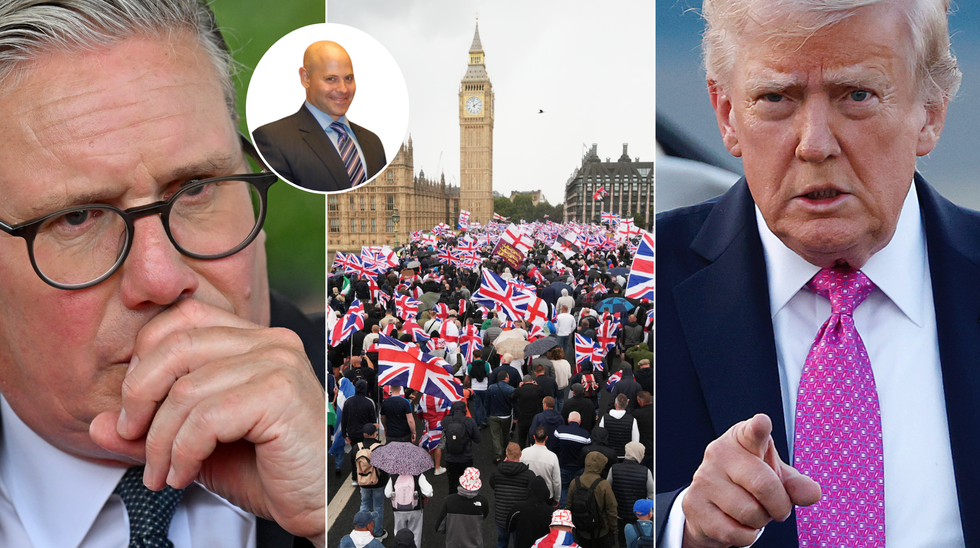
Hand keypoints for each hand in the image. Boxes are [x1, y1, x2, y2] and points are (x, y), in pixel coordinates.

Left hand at [89, 299, 324, 544]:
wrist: (323, 502)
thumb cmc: (273, 471)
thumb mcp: (198, 449)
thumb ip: (151, 432)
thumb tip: (97, 424)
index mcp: (254, 341)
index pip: (184, 317)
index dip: (145, 358)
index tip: (133, 407)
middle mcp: (270, 343)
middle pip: (177, 344)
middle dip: (138, 395)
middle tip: (131, 437)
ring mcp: (279, 365)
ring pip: (186, 389)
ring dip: (159, 440)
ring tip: (162, 471)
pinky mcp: (281, 395)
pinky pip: (207, 417)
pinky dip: (183, 452)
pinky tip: (185, 473)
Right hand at [682, 414, 820, 547]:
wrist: (710, 506)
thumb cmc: (748, 485)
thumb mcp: (775, 478)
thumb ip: (796, 484)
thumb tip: (812, 493)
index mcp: (742, 439)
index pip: (752, 432)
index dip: (758, 428)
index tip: (762, 423)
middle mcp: (719, 453)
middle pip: (763, 485)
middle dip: (779, 506)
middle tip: (777, 509)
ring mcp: (704, 479)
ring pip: (750, 512)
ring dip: (760, 522)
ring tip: (751, 512)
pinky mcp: (694, 505)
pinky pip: (734, 531)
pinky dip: (746, 536)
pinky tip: (738, 524)